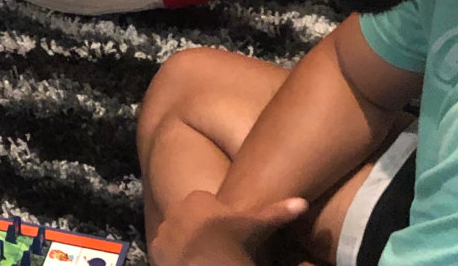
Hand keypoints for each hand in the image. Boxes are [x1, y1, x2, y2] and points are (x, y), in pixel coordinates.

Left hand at [148, 191, 307, 265]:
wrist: (207, 265)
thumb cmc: (233, 244)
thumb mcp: (256, 226)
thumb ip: (276, 212)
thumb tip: (302, 202)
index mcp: (198, 199)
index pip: (208, 204)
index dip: (220, 219)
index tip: (228, 232)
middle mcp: (175, 209)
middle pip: (191, 218)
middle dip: (201, 228)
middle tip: (218, 245)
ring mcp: (163, 229)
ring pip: (178, 232)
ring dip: (187, 241)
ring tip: (204, 256)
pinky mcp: (155, 248)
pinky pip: (166, 249)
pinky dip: (175, 255)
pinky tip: (190, 262)